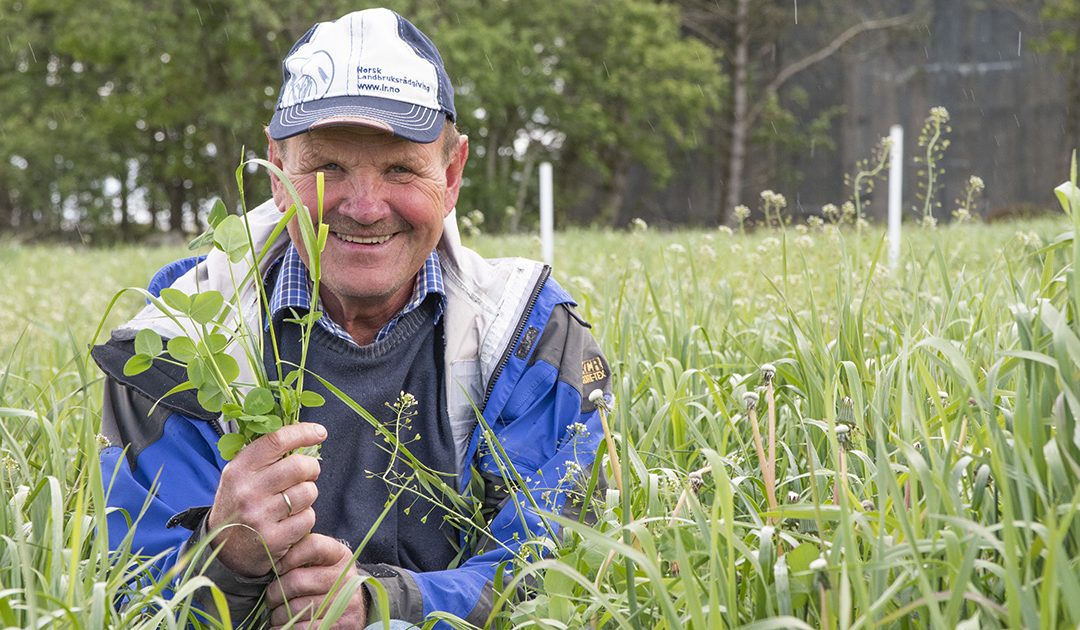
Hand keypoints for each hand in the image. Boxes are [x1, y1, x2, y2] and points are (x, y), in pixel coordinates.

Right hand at [206, 422, 326, 576]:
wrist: (224, 550)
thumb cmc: (239, 505)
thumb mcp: (240, 476)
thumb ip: (265, 457)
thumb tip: (303, 434)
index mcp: (239, 470)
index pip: (276, 441)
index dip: (303, 432)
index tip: (320, 432)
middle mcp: (248, 491)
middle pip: (299, 466)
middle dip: (312, 468)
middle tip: (308, 473)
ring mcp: (260, 516)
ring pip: (307, 492)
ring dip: (308, 494)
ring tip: (294, 501)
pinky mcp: (274, 539)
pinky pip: (308, 518)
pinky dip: (306, 517)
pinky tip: (291, 521)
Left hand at [266, 533, 366, 628]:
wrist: (351, 610)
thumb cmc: (326, 581)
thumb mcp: (322, 561)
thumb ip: (302, 553)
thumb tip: (272, 553)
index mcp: (339, 555)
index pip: (313, 546)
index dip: (289, 556)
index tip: (275, 568)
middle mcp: (346, 576)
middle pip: (298, 581)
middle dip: (275, 592)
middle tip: (270, 597)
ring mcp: (346, 601)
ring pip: (297, 607)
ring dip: (278, 614)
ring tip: (276, 613)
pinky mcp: (343, 623)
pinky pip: (305, 628)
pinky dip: (286, 628)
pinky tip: (281, 626)